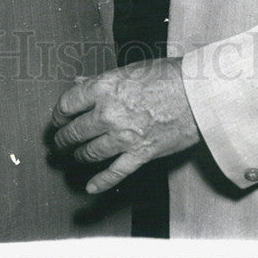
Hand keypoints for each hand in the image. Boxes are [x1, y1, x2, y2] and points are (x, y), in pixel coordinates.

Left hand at [51, 57, 199, 192]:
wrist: (199, 93)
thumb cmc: (169, 76)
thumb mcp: (131, 70)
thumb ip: (102, 80)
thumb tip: (80, 82)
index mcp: (105, 87)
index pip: (68, 103)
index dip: (58, 114)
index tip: (58, 119)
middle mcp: (109, 112)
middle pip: (74, 131)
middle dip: (64, 138)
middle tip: (60, 141)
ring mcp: (123, 136)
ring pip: (90, 152)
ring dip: (79, 156)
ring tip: (76, 155)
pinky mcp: (140, 153)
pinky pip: (114, 173)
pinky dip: (100, 182)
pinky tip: (91, 187)